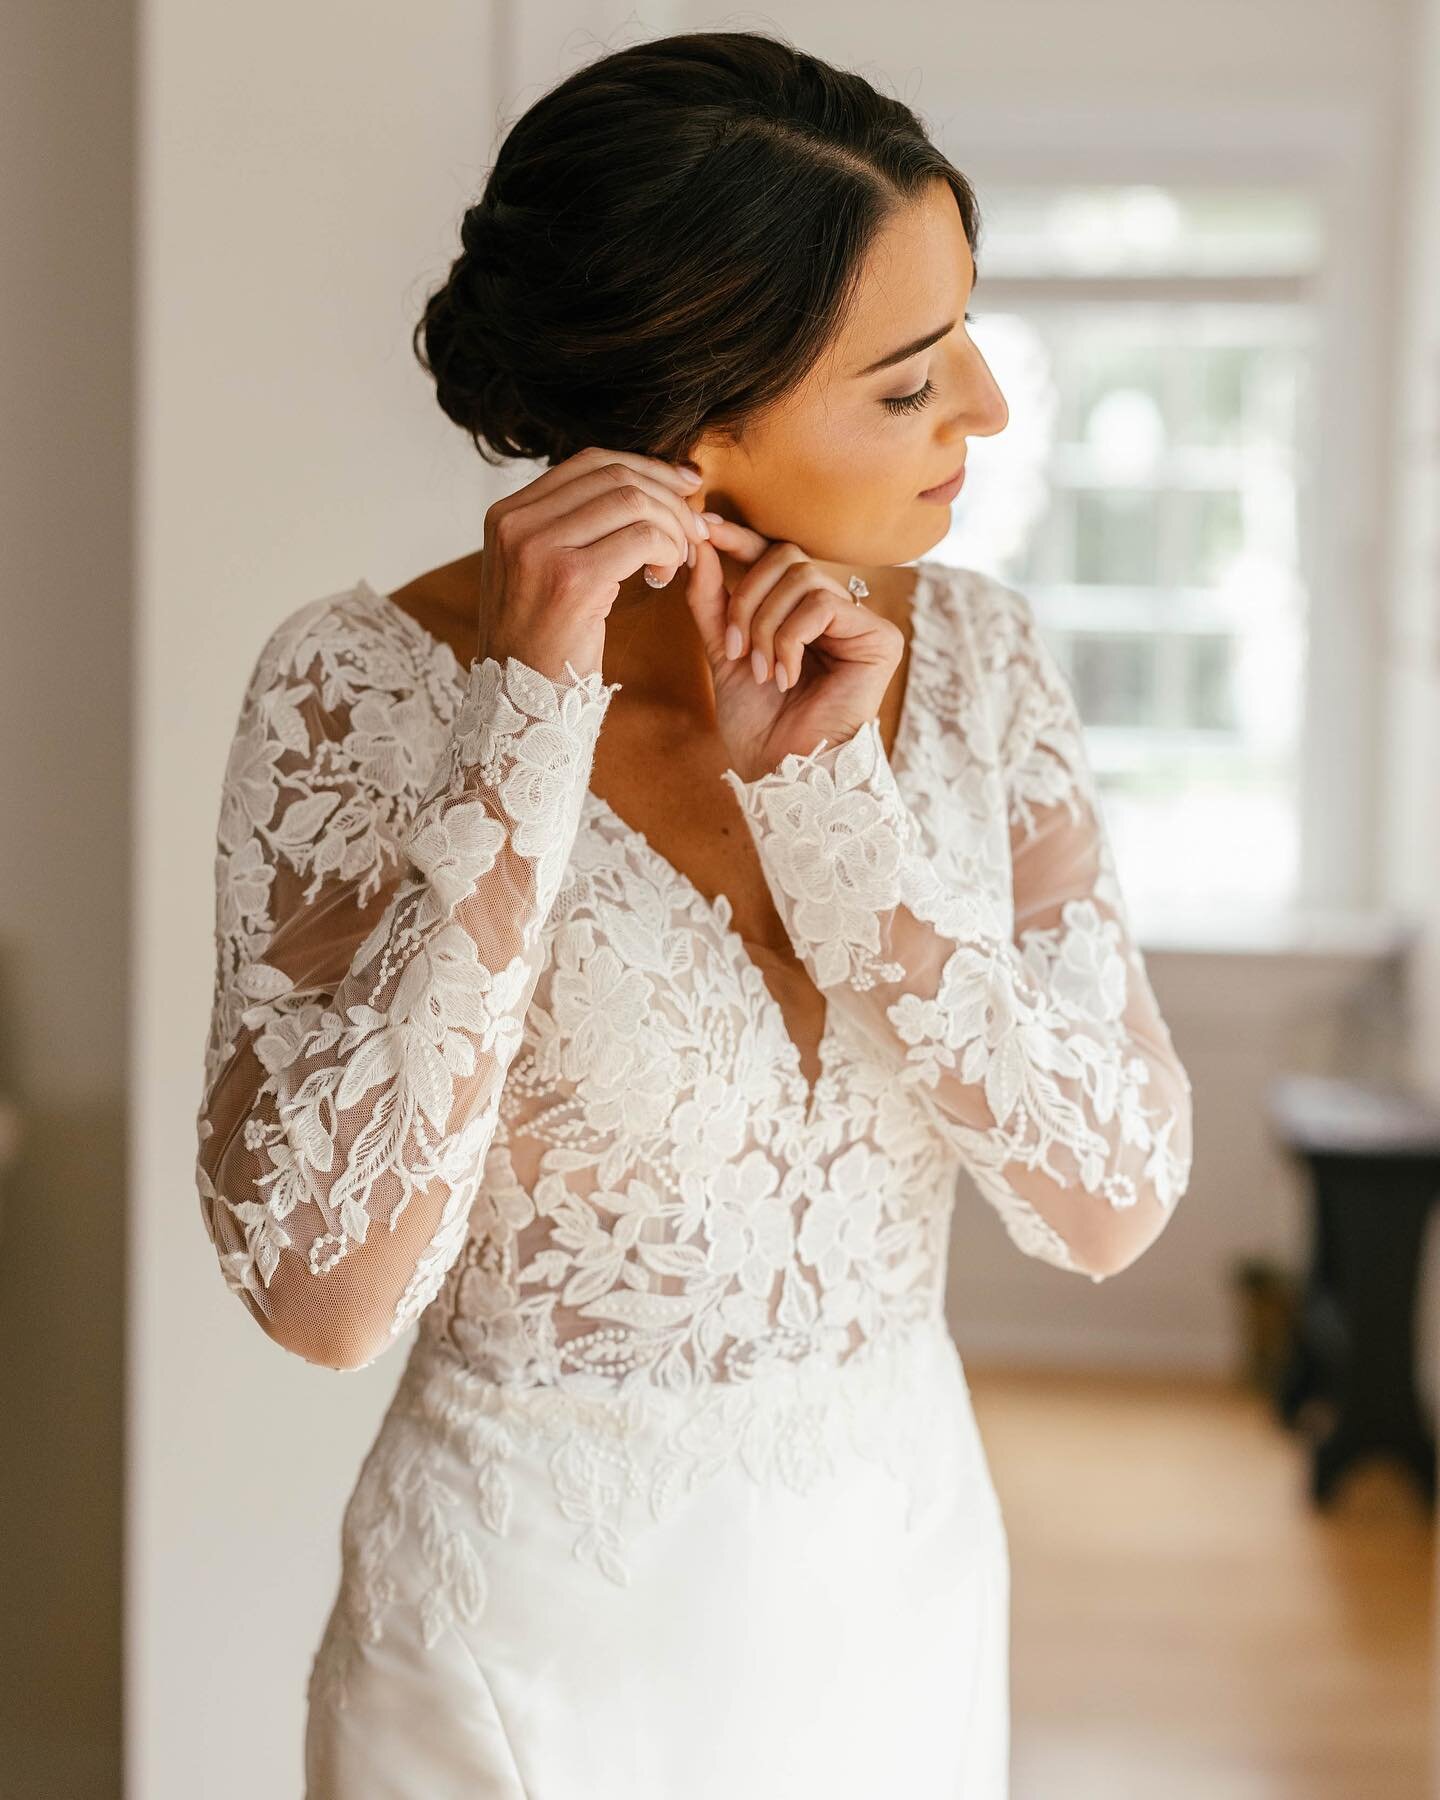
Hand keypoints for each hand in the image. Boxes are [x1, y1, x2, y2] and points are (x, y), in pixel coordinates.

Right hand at [478, 447, 709, 682]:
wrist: (520, 704)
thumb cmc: (541, 643)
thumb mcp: (537, 571)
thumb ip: (568, 526)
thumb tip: (635, 483)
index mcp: (507, 514)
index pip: (590, 463)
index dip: (647, 467)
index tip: (684, 485)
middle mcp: (517, 523)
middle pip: (615, 476)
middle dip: (668, 497)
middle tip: (694, 529)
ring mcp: (540, 549)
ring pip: (633, 502)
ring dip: (672, 527)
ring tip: (678, 558)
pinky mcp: (571, 580)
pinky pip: (642, 539)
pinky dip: (668, 550)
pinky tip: (665, 576)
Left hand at [683, 515, 903, 781]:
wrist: (784, 773)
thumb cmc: (759, 725)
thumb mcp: (724, 652)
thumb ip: (713, 600)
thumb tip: (700, 543)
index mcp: (798, 610)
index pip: (771, 553)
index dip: (738, 539)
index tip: (701, 529)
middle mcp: (833, 610)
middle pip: (784, 556)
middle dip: (746, 600)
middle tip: (735, 649)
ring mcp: (859, 622)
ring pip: (801, 577)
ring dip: (766, 625)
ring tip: (762, 671)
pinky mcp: (879, 638)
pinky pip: (823, 604)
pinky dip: (791, 638)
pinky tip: (787, 676)